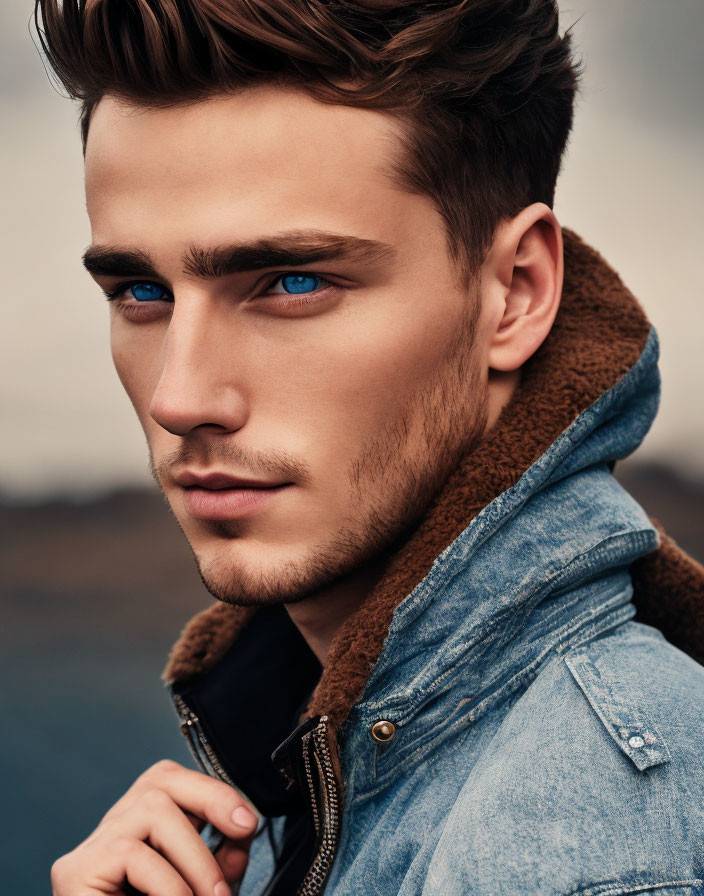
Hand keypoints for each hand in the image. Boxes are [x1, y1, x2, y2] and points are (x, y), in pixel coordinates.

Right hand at [50, 760, 258, 894]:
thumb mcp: (202, 891)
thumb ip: (221, 862)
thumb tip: (241, 831)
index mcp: (139, 826)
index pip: (169, 778)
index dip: (212, 790)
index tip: (248, 825)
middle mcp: (110, 829)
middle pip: (159, 784)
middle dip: (209, 810)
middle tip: (231, 871)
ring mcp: (88, 848)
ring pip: (152, 810)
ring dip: (194, 858)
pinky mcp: (74, 872)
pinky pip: (132, 854)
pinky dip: (169, 885)